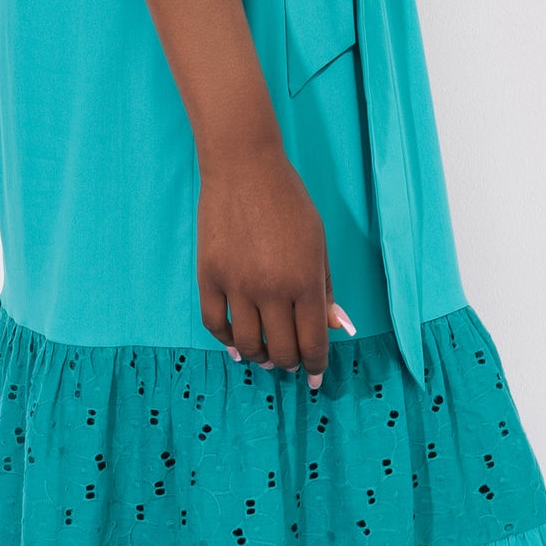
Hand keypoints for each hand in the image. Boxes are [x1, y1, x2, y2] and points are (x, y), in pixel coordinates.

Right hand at [196, 142, 353, 386]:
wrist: (245, 169)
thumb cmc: (289, 202)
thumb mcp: (319, 244)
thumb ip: (326, 288)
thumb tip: (336, 327)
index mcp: (306, 281)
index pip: (312, 341)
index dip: (316, 365)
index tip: (315, 377)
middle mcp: (272, 289)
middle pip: (280, 350)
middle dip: (289, 364)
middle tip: (290, 362)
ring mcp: (237, 285)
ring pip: (246, 344)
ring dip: (258, 357)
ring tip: (264, 355)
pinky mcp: (209, 276)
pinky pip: (214, 323)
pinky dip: (225, 340)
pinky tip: (236, 341)